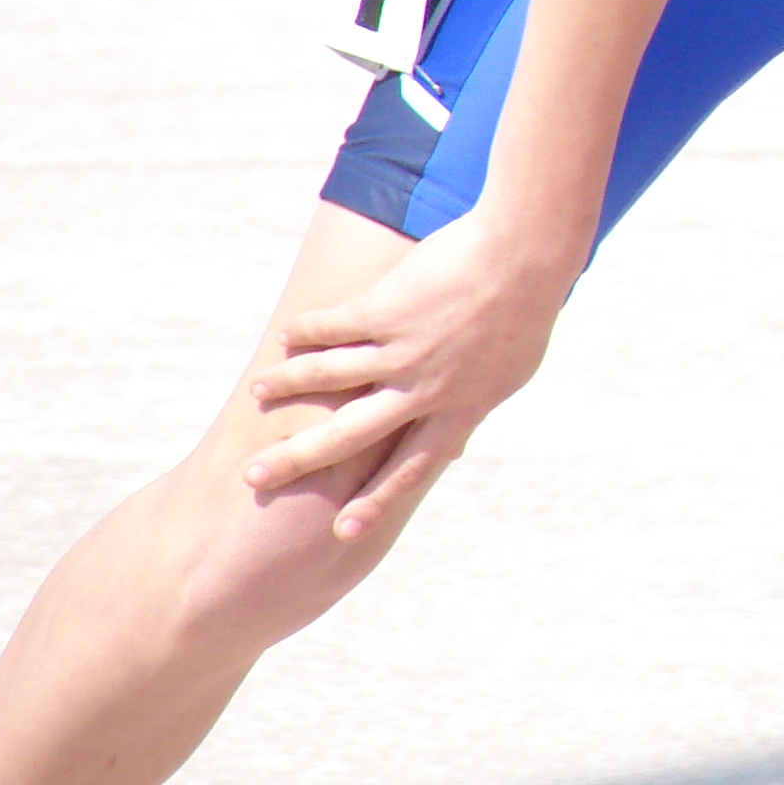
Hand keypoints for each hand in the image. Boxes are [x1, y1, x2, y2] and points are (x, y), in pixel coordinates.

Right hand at [241, 210, 574, 538]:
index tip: (343, 532)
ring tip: (260, 391)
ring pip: (328, 376)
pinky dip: (307, 330)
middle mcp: (425, 389)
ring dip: (288, 383)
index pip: (412, 468)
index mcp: (461, 409)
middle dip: (299, 458)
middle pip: (350, 436)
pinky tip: (288, 335)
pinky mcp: (387, 309)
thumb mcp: (508, 373)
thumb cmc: (526, 310)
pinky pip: (333, 326)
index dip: (376, 501)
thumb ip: (474, 408)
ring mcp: (403, 349)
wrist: (527, 253)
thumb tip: (458, 443)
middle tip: (257, 476)